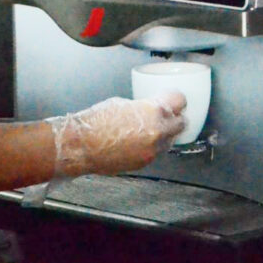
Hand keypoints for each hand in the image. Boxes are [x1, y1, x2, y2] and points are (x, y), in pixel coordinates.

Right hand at [47, 93, 186, 177]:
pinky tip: (139, 141)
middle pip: (181, 123)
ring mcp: (152, 150)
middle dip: (176, 118)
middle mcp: (157, 132)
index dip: (176, 99)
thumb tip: (148, 109)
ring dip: (165, 134)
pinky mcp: (144, 163)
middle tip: (168, 115)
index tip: (173, 99)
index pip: (179, 101)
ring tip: (151, 129)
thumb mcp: (122, 104)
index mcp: (153, 112)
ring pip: (170, 140)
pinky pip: (156, 152)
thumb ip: (142, 107)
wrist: (81, 146)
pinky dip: (151, 146)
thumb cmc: (96, 122)